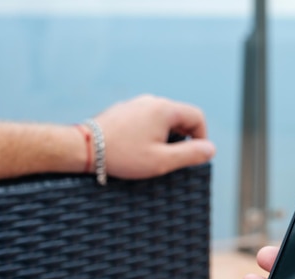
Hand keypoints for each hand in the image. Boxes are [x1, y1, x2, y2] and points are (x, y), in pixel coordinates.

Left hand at [94, 95, 215, 178]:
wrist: (83, 148)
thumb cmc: (123, 156)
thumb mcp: (162, 161)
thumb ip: (190, 154)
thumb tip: (211, 149)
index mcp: (165, 109)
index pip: (197, 117)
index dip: (202, 138)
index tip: (194, 157)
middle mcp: (152, 101)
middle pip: (181, 116)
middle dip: (184, 138)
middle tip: (174, 160)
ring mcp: (136, 104)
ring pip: (164, 119)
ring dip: (167, 137)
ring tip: (155, 156)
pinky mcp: (124, 111)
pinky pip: (147, 120)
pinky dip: (151, 134)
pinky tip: (139, 150)